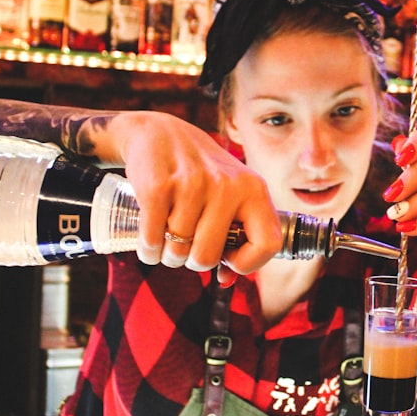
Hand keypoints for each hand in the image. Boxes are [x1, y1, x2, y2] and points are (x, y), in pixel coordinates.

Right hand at [112, 112, 282, 282]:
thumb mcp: (230, 196)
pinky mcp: (158, 186)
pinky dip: (148, 250)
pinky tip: (149, 242)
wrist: (161, 134)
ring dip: (167, 255)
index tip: (228, 258)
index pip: (268, 244)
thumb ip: (235, 237)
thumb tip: (226, 282)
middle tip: (186, 248)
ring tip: (167, 238)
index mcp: (254, 190)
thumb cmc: (201, 175)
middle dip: (191, 261)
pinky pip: (152, 240)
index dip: (248, 264)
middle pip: (207, 257)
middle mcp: (227, 186)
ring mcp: (192, 184)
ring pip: (178, 251)